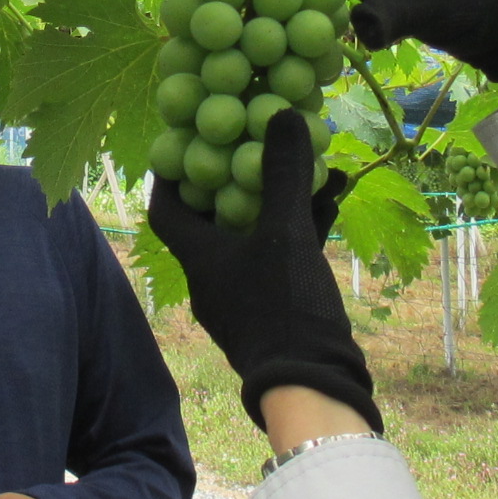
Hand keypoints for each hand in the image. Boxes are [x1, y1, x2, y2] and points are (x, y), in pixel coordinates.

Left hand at [148, 108, 380, 434]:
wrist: (313, 385)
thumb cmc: (285, 309)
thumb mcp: (285, 233)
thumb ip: (283, 174)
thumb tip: (282, 113)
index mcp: (199, 258)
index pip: (166, 208)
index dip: (172, 171)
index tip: (187, 136)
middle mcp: (214, 277)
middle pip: (215, 215)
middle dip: (237, 174)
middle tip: (254, 138)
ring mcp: (246, 295)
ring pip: (256, 232)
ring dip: (278, 198)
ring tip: (306, 161)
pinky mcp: (278, 308)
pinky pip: (283, 254)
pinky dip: (301, 226)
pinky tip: (331, 199)